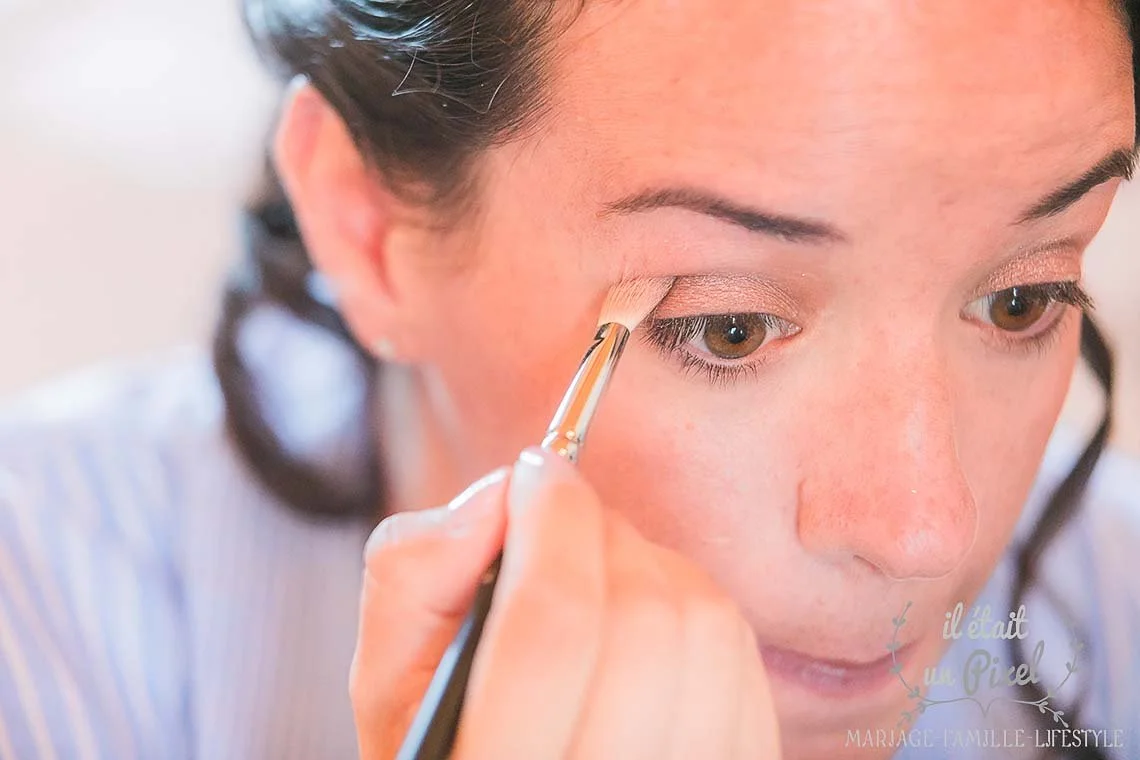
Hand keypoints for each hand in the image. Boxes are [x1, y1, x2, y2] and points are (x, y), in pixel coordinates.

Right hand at [350, 447, 780, 759]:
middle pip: (642, 618)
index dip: (551, 521)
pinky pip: (743, 656)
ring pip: (706, 628)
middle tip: (557, 525)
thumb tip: (503, 493)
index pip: (554, 626)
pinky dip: (693, 608)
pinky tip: (640, 626)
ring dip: (650, 564)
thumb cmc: (444, 740)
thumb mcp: (388, 679)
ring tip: (596, 578)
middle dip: (599, 532)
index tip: (536, 471)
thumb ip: (416, 577)